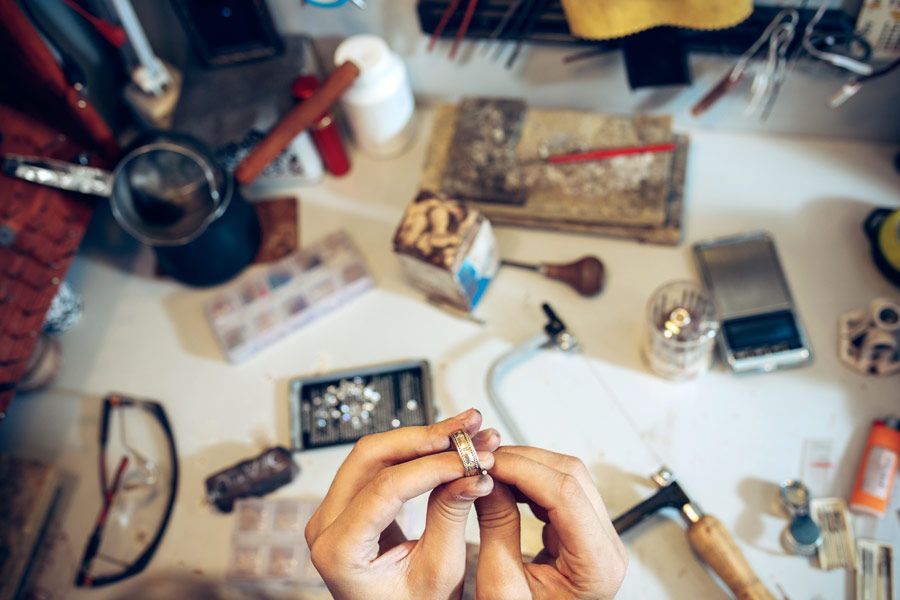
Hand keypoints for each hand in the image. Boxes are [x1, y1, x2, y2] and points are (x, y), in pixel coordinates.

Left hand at [305, 409, 500, 599]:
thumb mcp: (438, 573)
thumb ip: (450, 518)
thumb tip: (474, 473)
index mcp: (337, 551)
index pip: (385, 487)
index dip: (432, 466)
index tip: (471, 458)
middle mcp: (325, 525)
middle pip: (371, 456)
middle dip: (426, 437)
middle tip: (468, 428)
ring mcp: (334, 512)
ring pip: (377, 453)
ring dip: (425, 439)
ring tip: (467, 430)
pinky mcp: (350, 505)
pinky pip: (380, 466)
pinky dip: (417, 453)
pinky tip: (449, 446)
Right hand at [474, 446, 626, 599]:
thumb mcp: (501, 586)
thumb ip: (496, 527)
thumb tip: (485, 478)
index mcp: (597, 566)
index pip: (565, 494)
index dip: (523, 469)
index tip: (488, 461)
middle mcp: (607, 546)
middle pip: (572, 477)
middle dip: (523, 460)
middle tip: (482, 458)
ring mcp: (599, 537)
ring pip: (568, 477)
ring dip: (526, 466)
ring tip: (489, 468)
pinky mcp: (584, 533)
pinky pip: (561, 492)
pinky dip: (530, 481)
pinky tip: (504, 482)